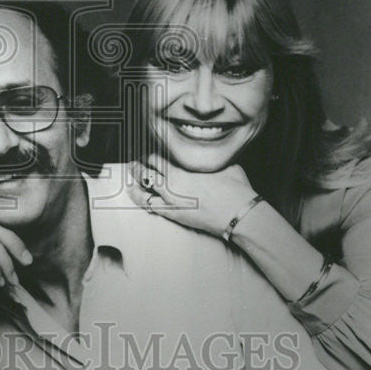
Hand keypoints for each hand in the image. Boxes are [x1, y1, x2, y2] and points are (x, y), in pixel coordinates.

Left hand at [127, 155, 258, 238]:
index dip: (150, 155)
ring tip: (131, 176)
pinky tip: (136, 193)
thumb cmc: (234, 188)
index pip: (156, 158)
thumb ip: (206, 160)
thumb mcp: (221, 165)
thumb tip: (203, 154)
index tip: (148, 153)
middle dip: (138, 166)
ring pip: (142, 189)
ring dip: (135, 181)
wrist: (239, 214)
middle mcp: (172, 185)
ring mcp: (171, 202)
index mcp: (182, 169)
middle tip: (134, 163)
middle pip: (145, 171)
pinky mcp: (174, 216)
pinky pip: (149, 206)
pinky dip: (140, 197)